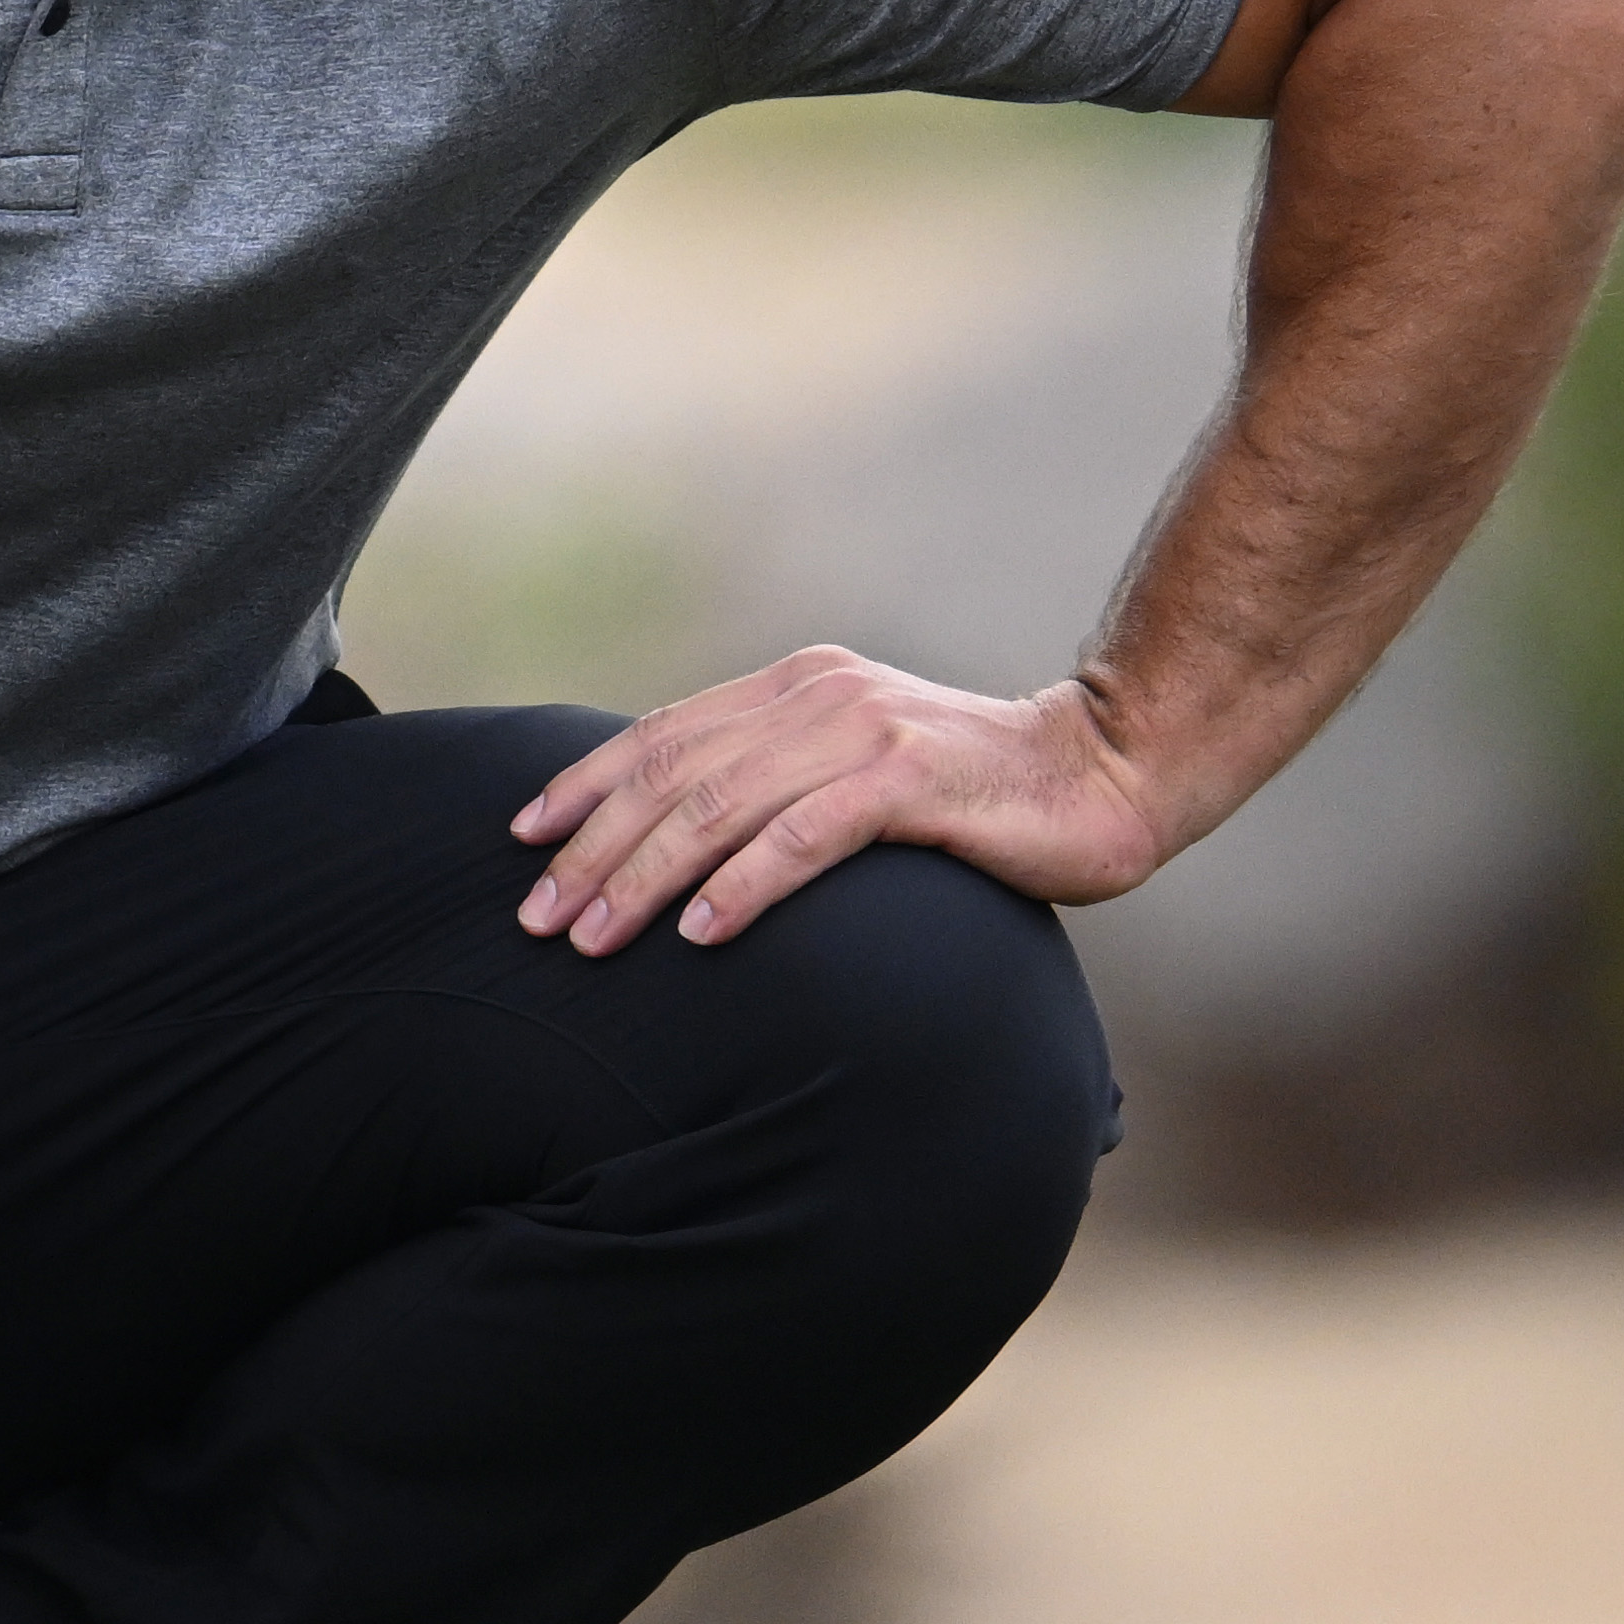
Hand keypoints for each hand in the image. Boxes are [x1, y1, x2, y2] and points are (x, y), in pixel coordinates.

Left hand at [507, 646, 1189, 955]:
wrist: (1103, 773)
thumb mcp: (860, 771)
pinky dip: (743, 884)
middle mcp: (818, 696)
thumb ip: (784, 784)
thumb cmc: (975, 796)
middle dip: (594, 848)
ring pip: (721, 804)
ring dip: (647, 877)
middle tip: (536, 919)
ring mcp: (864, 731)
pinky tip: (701, 934)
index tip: (521, 841)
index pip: (663, 733)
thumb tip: (685, 842)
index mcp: (798, 685)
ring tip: (594, 939)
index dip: (584, 786)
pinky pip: (804, 836)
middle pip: (674, 772)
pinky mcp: (910, 781)